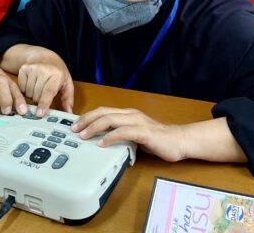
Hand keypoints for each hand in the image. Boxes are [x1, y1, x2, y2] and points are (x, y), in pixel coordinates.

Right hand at [17, 55, 74, 116]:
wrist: (44, 56)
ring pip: (28, 93)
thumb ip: (68, 99)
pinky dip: (25, 89)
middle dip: (39, 100)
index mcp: (57, 74)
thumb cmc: (57, 72)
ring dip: (32, 95)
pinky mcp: (24, 68)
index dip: (44, 104)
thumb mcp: (66, 83)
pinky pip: (21, 88)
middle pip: (37, 96)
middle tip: (44, 93)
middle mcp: (44, 70)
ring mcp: (32, 68)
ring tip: (38, 87)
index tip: (39, 114)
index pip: (49, 92)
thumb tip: (69, 112)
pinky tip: (31, 83)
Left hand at [70, 107, 186, 161]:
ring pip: (110, 119)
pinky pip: (123, 132)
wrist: (179, 141)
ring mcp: (137, 122)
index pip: (103, 111)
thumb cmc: (157, 140)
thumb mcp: (134, 135)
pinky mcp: (144, 132)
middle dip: (86, 120)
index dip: (87, 116)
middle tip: (73, 129)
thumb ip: (120, 134)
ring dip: (94, 127)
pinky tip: (101, 143)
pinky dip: (110, 137)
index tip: (75, 124)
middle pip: (103, 112)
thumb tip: (101, 139)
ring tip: (83, 135)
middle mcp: (131, 114)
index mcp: (127, 114)